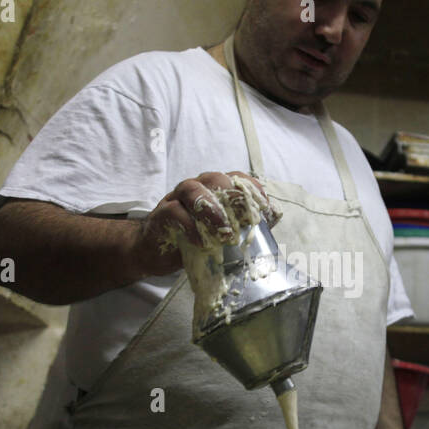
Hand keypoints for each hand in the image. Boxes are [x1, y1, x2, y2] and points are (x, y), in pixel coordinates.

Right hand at [131, 171, 274, 275]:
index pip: (236, 178)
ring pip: (194, 189)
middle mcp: (197, 188)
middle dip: (234, 198)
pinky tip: (201, 242)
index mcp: (214, 189)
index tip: (265, 207)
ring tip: (225, 232)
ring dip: (213, 210)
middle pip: (216, 179)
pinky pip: (176, 212)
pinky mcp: (162, 214)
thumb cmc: (193, 240)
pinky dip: (190, 226)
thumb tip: (274, 218)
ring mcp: (177, 198)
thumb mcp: (221, 233)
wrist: (154, 251)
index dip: (252, 188)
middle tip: (247, 221)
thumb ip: (244, 224)